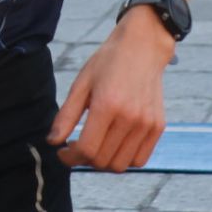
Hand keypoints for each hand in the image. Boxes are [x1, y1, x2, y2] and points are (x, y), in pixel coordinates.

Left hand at [49, 7, 172, 171]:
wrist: (143, 46)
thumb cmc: (108, 62)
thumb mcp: (81, 83)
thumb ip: (66, 115)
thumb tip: (53, 141)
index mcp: (107, 105)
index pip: (86, 149)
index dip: (69, 157)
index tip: (62, 152)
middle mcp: (130, 118)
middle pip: (102, 161)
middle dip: (84, 160)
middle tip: (77, 147)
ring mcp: (147, 124)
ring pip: (120, 165)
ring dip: (103, 162)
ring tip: (95, 146)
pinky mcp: (158, 127)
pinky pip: (139, 160)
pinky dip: (124, 159)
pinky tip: (114, 144)